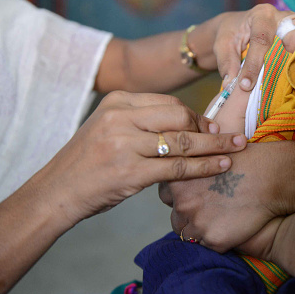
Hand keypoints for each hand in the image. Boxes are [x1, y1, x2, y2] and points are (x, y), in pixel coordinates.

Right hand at [40, 90, 246, 224]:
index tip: (212, 125)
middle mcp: (120, 118)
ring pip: (184, 141)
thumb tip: (186, 120)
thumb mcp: (107, 126)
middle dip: (209, 127)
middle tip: (229, 137)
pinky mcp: (130, 172)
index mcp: (117, 101)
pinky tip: (222, 165)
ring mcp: (125, 145)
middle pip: (180, 116)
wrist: (56, 191)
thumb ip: (141, 119)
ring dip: (216, 145)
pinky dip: (205, 167)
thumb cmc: (87, 160)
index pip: (169, 102)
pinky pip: (179, 167)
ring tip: (238, 148)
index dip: (196, 114)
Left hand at [159, 142, 282, 252]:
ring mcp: (198, 224)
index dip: (180, 194)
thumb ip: (193, 162)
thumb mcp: (212, 152)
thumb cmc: (246, 159)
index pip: (165, 194)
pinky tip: (232, 225)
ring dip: (201, 228)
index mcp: (178, 180)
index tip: (194, 192)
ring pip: (189, 233)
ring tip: (220, 217)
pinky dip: (219, 237)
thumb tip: (183, 163)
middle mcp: (182, 204)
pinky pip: (209, 244)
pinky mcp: (215, 240)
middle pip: (176, 215)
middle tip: (209, 206)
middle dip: (189, 212)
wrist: (271, 177)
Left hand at [212, 4, 291, 89]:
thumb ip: (227, 64)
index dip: (254, 65)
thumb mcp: (222, 46)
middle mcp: (282, 16)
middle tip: (278, 75)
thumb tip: (231, 86)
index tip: (245, 85)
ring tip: (291, 75)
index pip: (262, 40)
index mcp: (261, 15)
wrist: (238, 26)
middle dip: (293, 53)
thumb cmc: (230, 33)